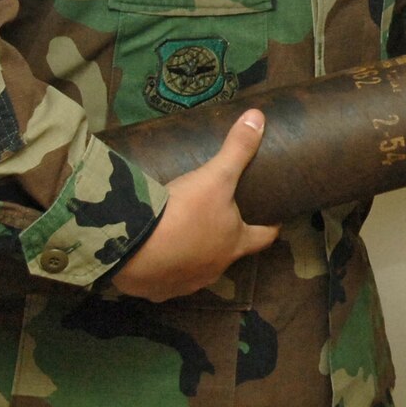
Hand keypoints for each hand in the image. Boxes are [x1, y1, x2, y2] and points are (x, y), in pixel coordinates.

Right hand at [108, 109, 280, 300]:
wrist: (133, 250)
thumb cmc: (184, 214)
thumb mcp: (214, 177)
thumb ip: (237, 149)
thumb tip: (258, 116)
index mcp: (234, 244)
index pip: (263, 237)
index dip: (269, 227)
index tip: (272, 218)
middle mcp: (215, 268)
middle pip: (229, 253)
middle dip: (227, 239)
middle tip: (221, 219)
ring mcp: (186, 283)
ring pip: (197, 268)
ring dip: (194, 255)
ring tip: (185, 235)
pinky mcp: (157, 291)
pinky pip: (164, 281)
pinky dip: (163, 269)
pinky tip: (154, 256)